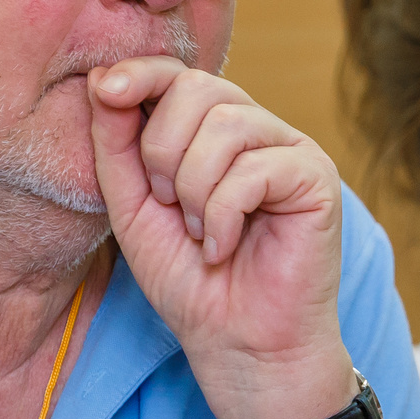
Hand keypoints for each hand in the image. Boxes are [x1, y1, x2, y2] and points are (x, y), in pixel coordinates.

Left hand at [89, 57, 350, 418]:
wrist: (239, 345)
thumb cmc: (189, 281)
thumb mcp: (134, 207)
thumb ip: (117, 145)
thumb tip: (102, 77)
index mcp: (214, 132)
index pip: (178, 74)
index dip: (141, 73)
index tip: (104, 89)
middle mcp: (257, 131)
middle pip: (200, 88)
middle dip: (162, 148)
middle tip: (166, 204)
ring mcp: (291, 151)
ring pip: (226, 126)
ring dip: (193, 189)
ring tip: (199, 234)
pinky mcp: (317, 178)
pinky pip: (255, 169)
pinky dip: (223, 215)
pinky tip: (224, 247)